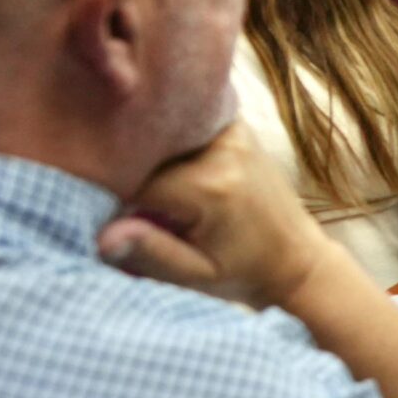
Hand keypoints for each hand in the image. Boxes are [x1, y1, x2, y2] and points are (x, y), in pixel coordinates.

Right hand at [94, 122, 333, 308]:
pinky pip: (184, 121)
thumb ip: (151, 254)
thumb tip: (101, 237)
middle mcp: (223, 148)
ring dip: (143, 151)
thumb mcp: (197, 277)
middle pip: (144, 148)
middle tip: (126, 203)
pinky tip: (159, 158)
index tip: (100, 216)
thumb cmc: (245, 273)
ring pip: (161, 130)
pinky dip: (166, 138)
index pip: (130, 179)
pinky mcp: (234, 125)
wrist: (297, 257)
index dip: (107, 197)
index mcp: (210, 186)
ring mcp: (232, 131)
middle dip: (123, 170)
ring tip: (145, 185)